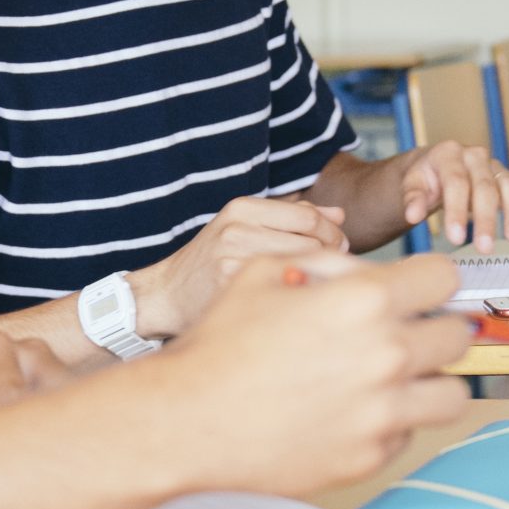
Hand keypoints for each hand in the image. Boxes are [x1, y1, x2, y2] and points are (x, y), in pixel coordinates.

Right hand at [134, 195, 348, 338]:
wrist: (167, 295)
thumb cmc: (214, 263)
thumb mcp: (246, 229)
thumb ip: (293, 218)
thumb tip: (341, 215)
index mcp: (242, 208)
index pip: (309, 216)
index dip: (333, 234)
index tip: (340, 250)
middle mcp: (237, 228)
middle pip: (311, 240)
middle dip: (333, 257)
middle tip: (333, 273)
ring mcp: (233, 257)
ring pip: (302, 265)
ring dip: (319, 276)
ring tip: (317, 285)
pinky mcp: (233, 286)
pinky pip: (284, 288)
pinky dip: (299, 293)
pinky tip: (296, 300)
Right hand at [158, 251, 473, 495]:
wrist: (186, 419)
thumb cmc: (218, 345)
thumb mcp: (262, 271)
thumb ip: (328, 264)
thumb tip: (366, 273)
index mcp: (363, 302)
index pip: (444, 278)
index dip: (429, 280)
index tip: (418, 292)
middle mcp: (384, 356)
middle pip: (457, 336)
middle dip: (433, 329)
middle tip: (405, 335)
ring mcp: (381, 412)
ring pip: (452, 395)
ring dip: (429, 382)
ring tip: (397, 381)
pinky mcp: (368, 456)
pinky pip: (407, 435)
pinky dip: (389, 424)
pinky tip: (351, 413)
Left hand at [390, 141, 508, 253]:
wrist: (435, 165)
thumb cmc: (425, 177)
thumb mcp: (411, 184)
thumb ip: (413, 199)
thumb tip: (413, 215)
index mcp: (449, 154)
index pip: (456, 183)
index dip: (457, 211)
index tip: (456, 238)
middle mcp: (475, 157)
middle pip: (485, 188)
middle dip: (486, 219)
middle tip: (484, 247)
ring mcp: (495, 166)